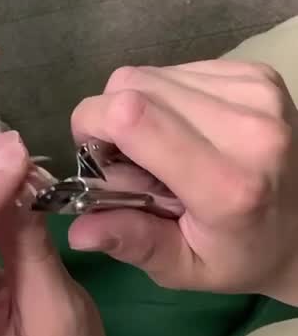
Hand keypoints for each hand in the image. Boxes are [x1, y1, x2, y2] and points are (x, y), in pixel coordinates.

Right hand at [68, 60, 297, 305]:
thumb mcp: (184, 268)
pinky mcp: (258, 74)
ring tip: (162, 142)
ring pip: (149, 73)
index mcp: (226, 184)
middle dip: (109, 115)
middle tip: (127, 156)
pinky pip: (177, 67)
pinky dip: (166, 94)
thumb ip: (132, 243)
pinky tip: (186, 125)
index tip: (94, 153)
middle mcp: (246, 128)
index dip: (92, 122)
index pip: (132, 117)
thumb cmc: (241, 253)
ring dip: (138, 103)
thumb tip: (77, 230)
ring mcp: (256, 94)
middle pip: (130, 86)